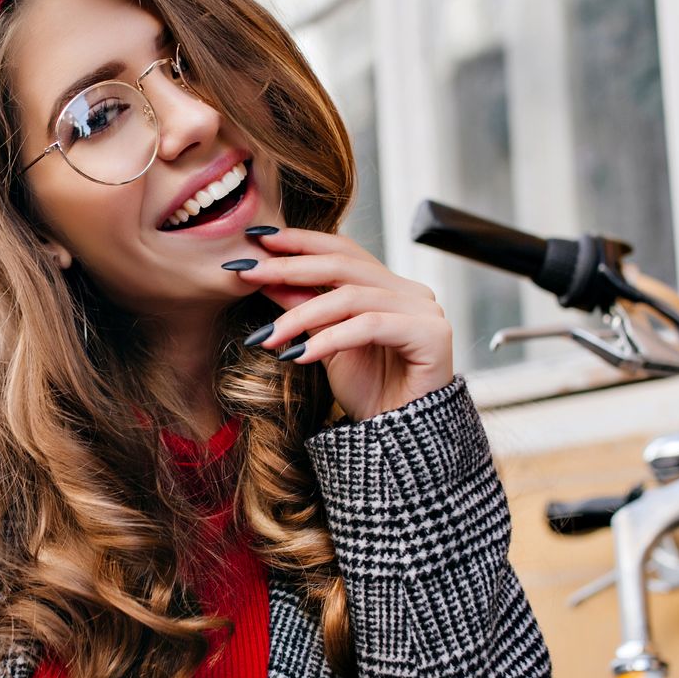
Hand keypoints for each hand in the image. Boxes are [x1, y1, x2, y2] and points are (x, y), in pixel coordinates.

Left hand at [231, 228, 456, 421]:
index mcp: (389, 287)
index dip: (299, 241)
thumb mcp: (322, 343)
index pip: (342, 250)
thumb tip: (262, 274)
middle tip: (248, 273)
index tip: (255, 237)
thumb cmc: (368, 393)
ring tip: (267, 336)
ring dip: (301, 315)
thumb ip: (301, 306)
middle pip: (343, 265)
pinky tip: (298, 355)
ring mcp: (424, 310)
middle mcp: (410, 292)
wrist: (398, 440)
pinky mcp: (431, 334)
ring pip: (351, 297)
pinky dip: (330, 339)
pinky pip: (370, 326)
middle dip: (290, 267)